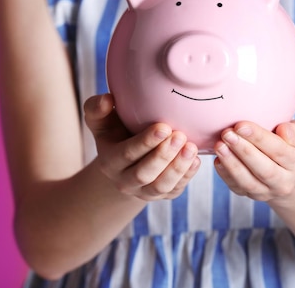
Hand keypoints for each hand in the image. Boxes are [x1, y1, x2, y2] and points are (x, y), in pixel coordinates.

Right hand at [84, 94, 199, 200]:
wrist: (125, 160)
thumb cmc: (116, 131)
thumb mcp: (102, 121)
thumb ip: (97, 108)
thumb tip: (107, 99)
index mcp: (109, 161)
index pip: (126, 154)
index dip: (145, 142)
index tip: (164, 126)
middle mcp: (124, 180)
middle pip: (144, 174)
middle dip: (163, 156)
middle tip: (180, 136)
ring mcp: (144, 191)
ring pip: (160, 186)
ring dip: (178, 167)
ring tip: (192, 148)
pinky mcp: (163, 195)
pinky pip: (175, 189)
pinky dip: (187, 176)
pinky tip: (196, 160)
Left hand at [213, 120, 294, 201]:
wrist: (293, 174)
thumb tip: (283, 131)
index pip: (279, 151)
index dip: (259, 138)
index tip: (241, 125)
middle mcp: (285, 182)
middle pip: (263, 169)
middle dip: (243, 151)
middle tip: (227, 133)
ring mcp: (268, 191)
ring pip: (248, 181)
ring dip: (231, 163)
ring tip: (219, 145)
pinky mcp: (252, 194)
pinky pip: (237, 187)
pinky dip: (226, 175)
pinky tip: (217, 159)